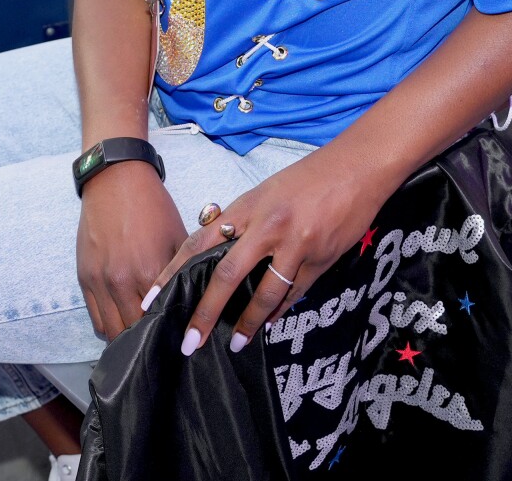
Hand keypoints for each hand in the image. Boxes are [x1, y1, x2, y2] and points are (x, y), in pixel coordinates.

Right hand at [77, 160, 186, 340]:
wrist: (115, 181)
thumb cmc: (151, 207)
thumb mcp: (177, 236)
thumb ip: (185, 271)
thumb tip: (198, 297)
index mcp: (149, 272)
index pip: (160, 320)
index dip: (169, 331)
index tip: (178, 336)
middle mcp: (122, 282)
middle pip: (135, 331)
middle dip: (148, 339)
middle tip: (160, 341)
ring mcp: (100, 282)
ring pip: (112, 331)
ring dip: (126, 338)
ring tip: (141, 338)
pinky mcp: (84, 278)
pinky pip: (95, 318)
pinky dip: (108, 327)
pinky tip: (121, 324)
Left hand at [149, 145, 399, 358]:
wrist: (358, 168)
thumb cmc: (309, 178)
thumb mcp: (266, 192)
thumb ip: (243, 222)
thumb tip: (221, 257)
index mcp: (246, 207)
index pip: (200, 243)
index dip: (173, 272)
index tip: (153, 299)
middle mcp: (266, 226)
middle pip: (226, 276)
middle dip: (205, 313)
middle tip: (190, 342)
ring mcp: (295, 244)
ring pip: (264, 295)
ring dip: (248, 323)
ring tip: (236, 343)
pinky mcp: (320, 259)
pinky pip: (294, 293)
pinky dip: (279, 311)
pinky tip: (269, 323)